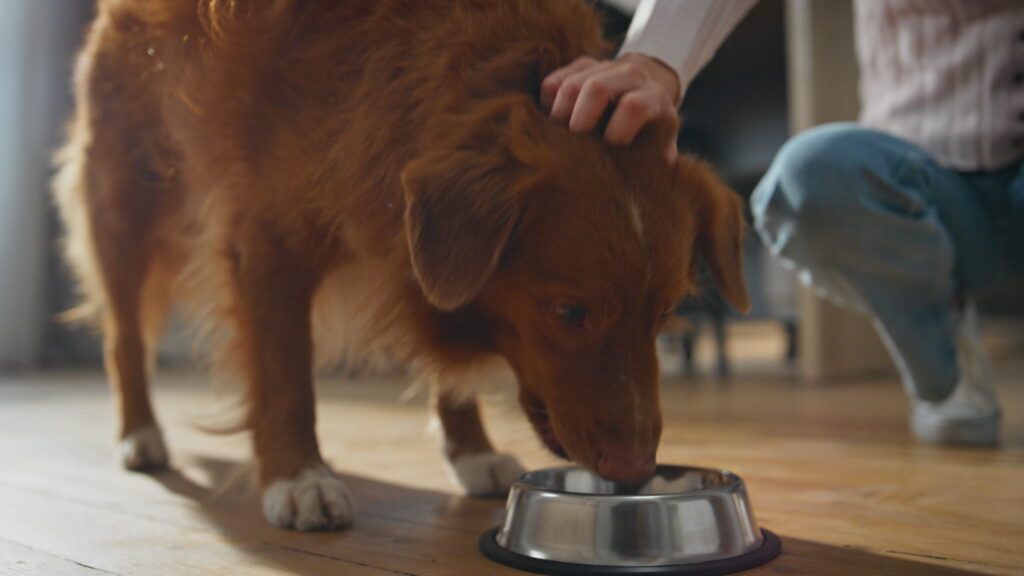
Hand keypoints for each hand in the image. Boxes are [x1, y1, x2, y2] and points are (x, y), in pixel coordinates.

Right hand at [540, 53, 681, 160]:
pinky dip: (547, 108)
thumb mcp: (660, 149)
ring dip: (559, 118)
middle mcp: (631, 75)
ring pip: (569, 86)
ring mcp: (603, 66)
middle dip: (579, 123)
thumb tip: (633, 190)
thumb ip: (652, 165)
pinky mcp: (580, 65)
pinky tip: (556, 125)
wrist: (649, 90)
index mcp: (654, 97)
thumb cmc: (652, 133)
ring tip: (561, 141)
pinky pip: (552, 84)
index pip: (633, 107)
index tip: (610, 149)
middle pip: (596, 89)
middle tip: (573, 149)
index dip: (617, 132)